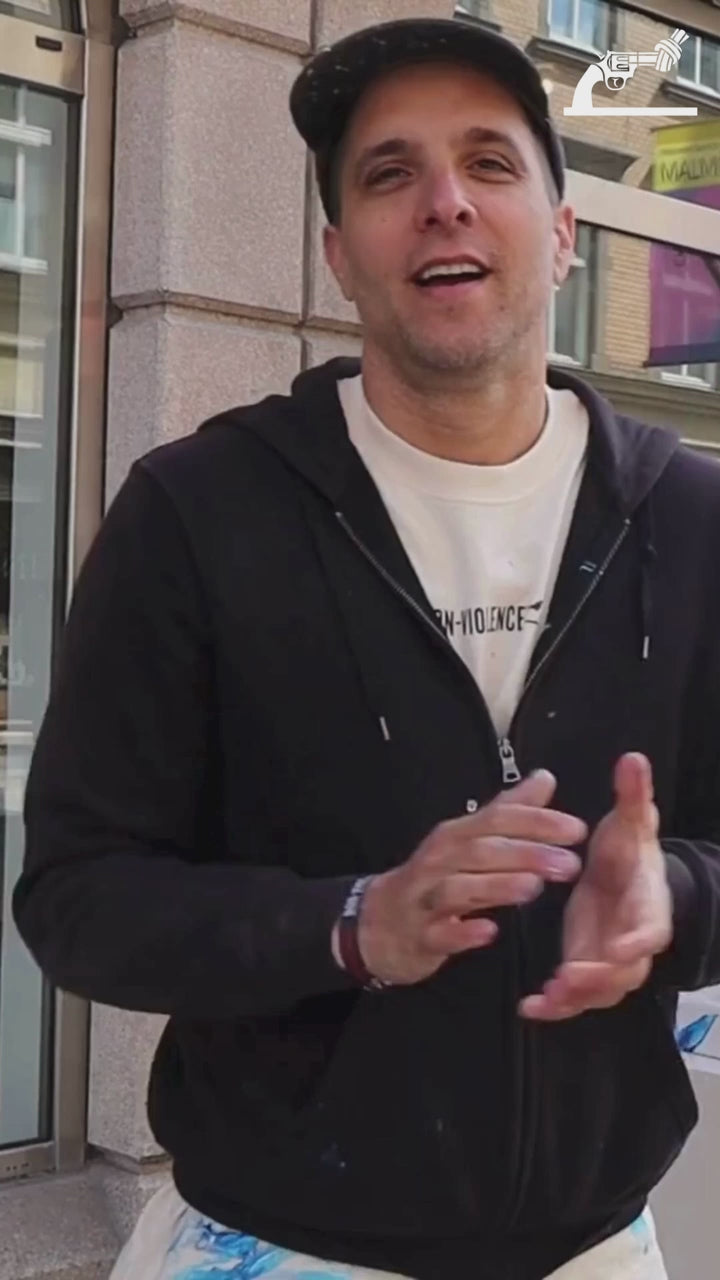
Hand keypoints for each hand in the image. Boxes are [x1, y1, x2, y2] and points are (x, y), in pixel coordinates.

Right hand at [352, 771, 585, 985]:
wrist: (379, 922)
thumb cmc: (434, 878)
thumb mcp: (469, 840)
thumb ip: (508, 811)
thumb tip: (544, 778)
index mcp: (456, 835)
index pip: (497, 819)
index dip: (537, 822)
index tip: (576, 830)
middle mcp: (439, 861)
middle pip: (482, 850)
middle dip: (527, 854)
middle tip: (569, 864)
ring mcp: (425, 898)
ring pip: (459, 888)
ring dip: (497, 886)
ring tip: (533, 888)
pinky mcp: (419, 935)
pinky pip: (440, 933)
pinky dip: (463, 932)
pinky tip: (489, 931)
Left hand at [520, 753, 672, 1021]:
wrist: (628, 877)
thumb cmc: (630, 852)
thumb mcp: (631, 822)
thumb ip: (633, 796)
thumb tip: (633, 759)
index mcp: (649, 907)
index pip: (651, 929)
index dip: (638, 940)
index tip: (622, 946)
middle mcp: (633, 942)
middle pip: (624, 972)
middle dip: (598, 978)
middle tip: (567, 978)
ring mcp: (609, 961)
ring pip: (598, 992)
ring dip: (573, 998)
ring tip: (544, 998)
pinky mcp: (587, 969)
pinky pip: (575, 997)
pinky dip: (555, 1006)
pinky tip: (529, 1006)